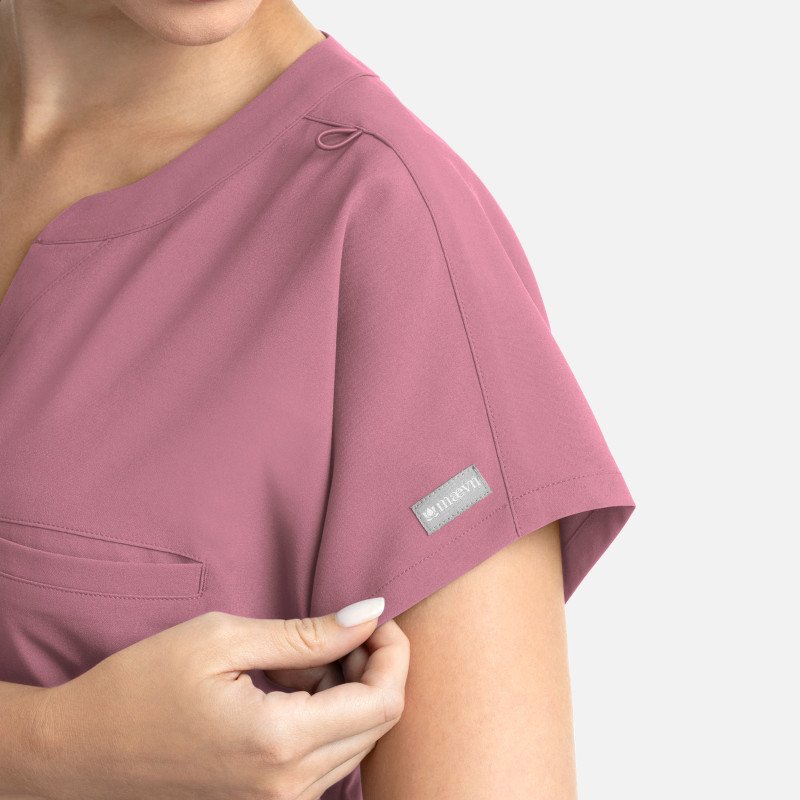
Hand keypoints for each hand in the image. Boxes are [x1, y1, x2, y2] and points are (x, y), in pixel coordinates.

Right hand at [29, 600, 407, 799]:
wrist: (78, 752)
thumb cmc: (142, 685)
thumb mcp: (224, 639)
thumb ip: (307, 634)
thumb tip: (370, 613)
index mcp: (281, 742)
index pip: (384, 701)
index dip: (393, 651)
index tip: (373, 617)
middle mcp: (287, 788)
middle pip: (377, 724)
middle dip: (371, 668)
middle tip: (331, 631)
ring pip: (354, 742)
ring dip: (344, 693)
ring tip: (292, 660)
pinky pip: (323, 761)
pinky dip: (321, 718)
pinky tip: (282, 689)